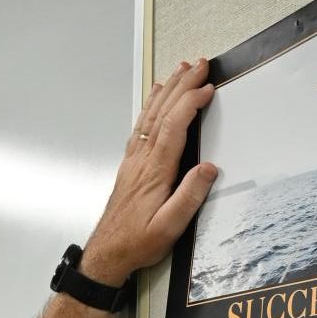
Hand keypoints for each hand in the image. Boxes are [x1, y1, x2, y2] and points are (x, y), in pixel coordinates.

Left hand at [80, 60, 216, 285]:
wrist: (108, 254)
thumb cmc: (138, 242)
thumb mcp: (170, 228)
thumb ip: (189, 197)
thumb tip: (209, 168)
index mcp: (155, 171)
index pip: (174, 127)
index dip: (191, 103)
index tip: (208, 88)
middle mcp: (142, 159)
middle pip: (162, 112)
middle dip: (183, 85)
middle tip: (200, 64)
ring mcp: (134, 160)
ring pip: (151, 114)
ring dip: (168, 89)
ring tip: (181, 68)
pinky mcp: (130, 165)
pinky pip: (141, 125)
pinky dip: (151, 104)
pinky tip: (156, 96)